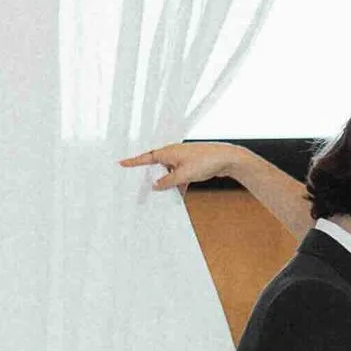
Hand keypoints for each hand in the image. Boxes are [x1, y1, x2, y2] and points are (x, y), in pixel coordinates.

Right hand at [121, 140, 235, 189]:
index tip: (121, 163)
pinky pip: (179, 177)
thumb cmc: (206, 161)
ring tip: (160, 197)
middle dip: (150, 177)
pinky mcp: (191, 166)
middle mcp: (174, 154)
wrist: (228, 159)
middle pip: (157, 166)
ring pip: (168, 173)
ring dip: (167, 184)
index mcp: (169, 152)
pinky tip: (178, 197)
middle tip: (139, 187)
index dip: (133, 162)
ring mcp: (183, 159)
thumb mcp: (183, 175)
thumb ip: (167, 182)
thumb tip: (155, 185)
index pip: (146, 157)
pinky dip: (178, 186)